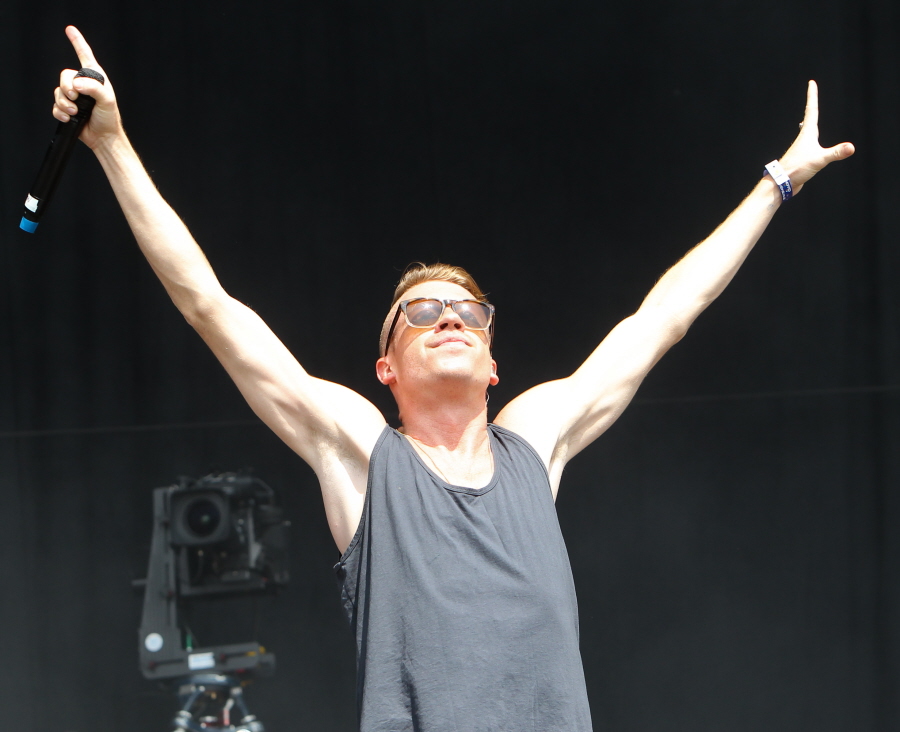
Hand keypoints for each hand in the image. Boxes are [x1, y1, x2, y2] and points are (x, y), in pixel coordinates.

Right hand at [52, 26, 120, 149]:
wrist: (103, 137)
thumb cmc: (109, 118)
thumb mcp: (107, 100)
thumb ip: (94, 88)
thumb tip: (76, 85)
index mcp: (94, 78)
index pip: (85, 56)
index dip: (77, 42)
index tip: (70, 29)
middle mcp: (83, 84)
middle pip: (64, 75)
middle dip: (67, 87)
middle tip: (75, 97)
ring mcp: (74, 97)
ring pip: (58, 92)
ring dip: (64, 103)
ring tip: (75, 112)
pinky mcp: (67, 108)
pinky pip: (55, 106)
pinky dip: (60, 112)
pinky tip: (69, 118)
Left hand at [778, 80, 854, 194]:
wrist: (781, 183)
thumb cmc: (797, 169)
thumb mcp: (819, 160)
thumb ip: (835, 153)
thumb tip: (851, 147)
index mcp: (807, 134)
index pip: (812, 110)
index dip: (812, 96)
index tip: (811, 82)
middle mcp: (803, 138)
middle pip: (808, 118)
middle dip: (812, 106)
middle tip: (812, 95)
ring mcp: (801, 148)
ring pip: (806, 131)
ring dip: (809, 122)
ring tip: (810, 118)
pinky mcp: (801, 158)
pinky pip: (807, 144)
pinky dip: (809, 138)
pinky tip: (809, 144)